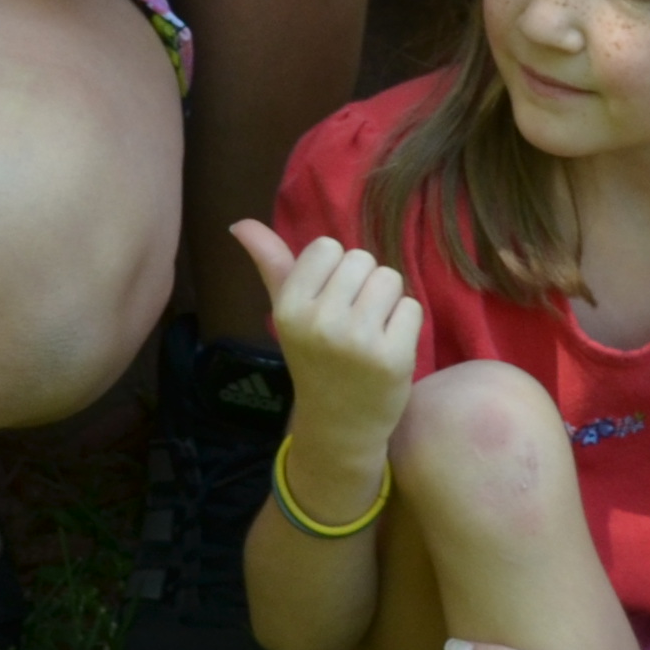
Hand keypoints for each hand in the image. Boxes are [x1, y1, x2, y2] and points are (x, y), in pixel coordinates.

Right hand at [226, 221, 421, 503]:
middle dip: (363, 285)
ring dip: (387, 301)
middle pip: (362, 259)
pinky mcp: (393, 357)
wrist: (339, 427)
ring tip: (372, 332)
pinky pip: (411, 308)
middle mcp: (320, 321)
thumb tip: (239, 222)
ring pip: (390, 279)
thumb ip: (270, 264)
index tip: (329, 303)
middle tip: (353, 322)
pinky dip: (405, 324)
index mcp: (289, 307)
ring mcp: (357, 340)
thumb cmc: (315, 360)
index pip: (328, 247)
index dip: (335, 271)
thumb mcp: (287, 314)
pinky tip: (388, 348)